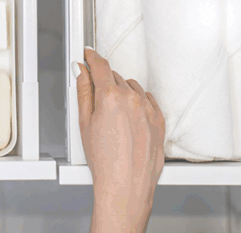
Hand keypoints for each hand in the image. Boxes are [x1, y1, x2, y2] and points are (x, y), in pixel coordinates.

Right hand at [75, 48, 164, 232]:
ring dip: (122, 92)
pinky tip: (129, 118)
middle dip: (104, 82)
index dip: (92, 57)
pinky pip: (148, 100)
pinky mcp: (159, 120)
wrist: (126, 187)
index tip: (88, 54)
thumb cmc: (105, 162)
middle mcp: (132, 99)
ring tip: (113, 116)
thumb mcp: (84, 124)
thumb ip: (83, 92)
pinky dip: (138, 103)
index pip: (100, 66)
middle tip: (96, 98)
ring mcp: (148, 109)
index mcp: (111, 97)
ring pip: (132, 87)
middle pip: (115, 77)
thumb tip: (81, 72)